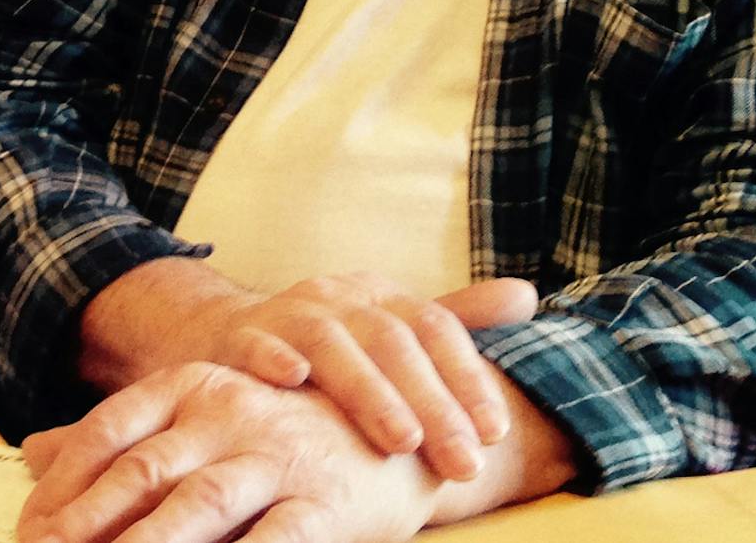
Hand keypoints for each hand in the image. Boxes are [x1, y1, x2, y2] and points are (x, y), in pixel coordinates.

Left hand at [19, 364, 440, 542]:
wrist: (397, 429)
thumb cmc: (277, 431)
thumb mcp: (198, 414)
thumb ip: (120, 435)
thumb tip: (31, 452)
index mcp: (188, 385)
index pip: (107, 432)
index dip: (62, 485)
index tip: (28, 530)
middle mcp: (227, 413)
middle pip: (142, 472)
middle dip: (87, 524)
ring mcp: (276, 457)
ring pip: (198, 505)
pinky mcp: (324, 504)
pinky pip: (274, 541)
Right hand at [77, 258, 536, 480]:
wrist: (228, 335)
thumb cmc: (328, 349)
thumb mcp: (390, 331)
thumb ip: (456, 319)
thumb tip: (527, 296)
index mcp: (379, 297)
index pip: (435, 327)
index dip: (467, 377)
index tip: (496, 432)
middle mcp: (337, 297)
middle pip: (392, 341)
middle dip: (432, 403)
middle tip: (461, 461)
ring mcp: (286, 312)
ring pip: (331, 342)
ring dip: (368, 390)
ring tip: (401, 439)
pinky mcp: (238, 334)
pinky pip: (254, 341)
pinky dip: (272, 356)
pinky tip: (291, 379)